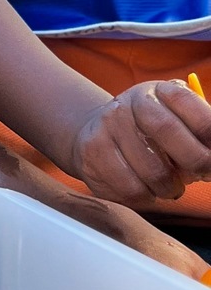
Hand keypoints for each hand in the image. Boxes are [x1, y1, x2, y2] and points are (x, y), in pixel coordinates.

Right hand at [67, 80, 210, 206]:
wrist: (96, 132)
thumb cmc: (149, 133)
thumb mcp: (173, 119)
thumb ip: (199, 131)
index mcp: (154, 92)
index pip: (186, 101)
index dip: (209, 129)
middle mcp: (126, 104)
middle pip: (167, 129)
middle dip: (195, 160)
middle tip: (202, 173)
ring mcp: (106, 127)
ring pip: (151, 170)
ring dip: (170, 188)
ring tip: (170, 186)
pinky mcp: (92, 154)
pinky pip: (130, 190)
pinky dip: (146, 198)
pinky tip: (146, 189)